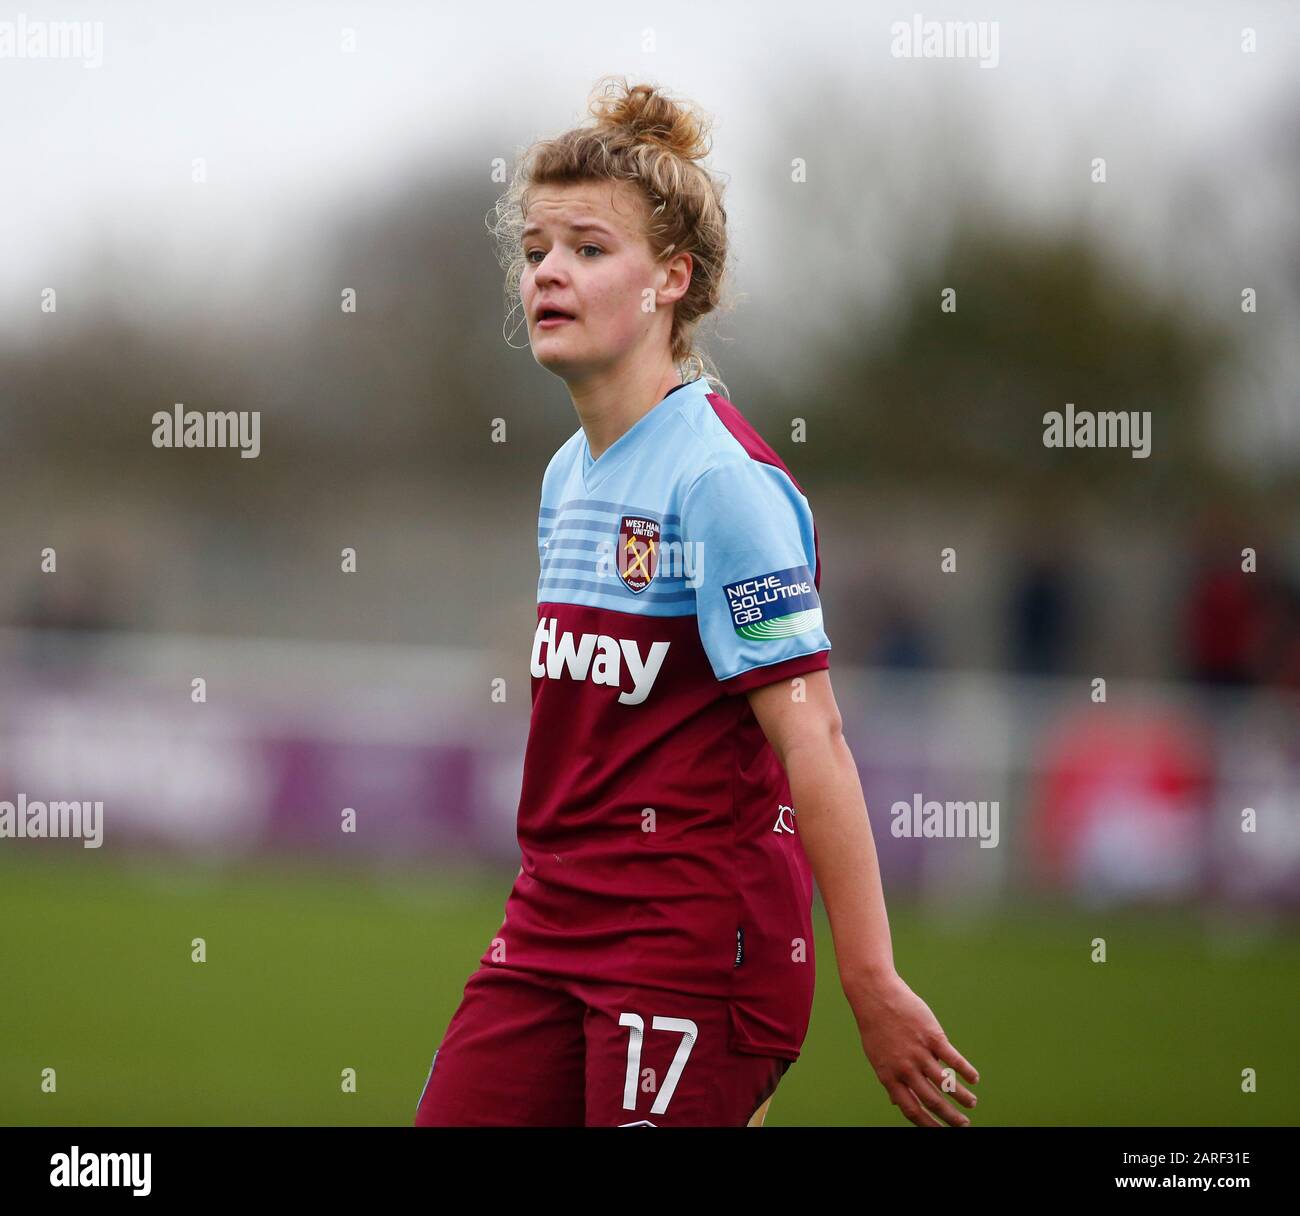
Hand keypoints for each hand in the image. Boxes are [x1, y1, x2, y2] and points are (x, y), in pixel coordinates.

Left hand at [846, 968, 979, 1126]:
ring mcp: (919, 1052)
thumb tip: (896, 1103)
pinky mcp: (931, 1035)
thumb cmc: (876, 1027)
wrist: (875, 994)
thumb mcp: (877, 1057)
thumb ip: (890, 1080)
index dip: (928, 1125)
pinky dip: (966, 1071)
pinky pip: (953, 1059)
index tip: (941, 1132)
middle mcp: (904, 1068)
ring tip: (972, 1103)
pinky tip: (974, 1079)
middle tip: (963, 1124)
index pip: (911, 1110)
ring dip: (962, 1097)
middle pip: (932, 1101)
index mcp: (889, 1077)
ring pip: (946, 1083)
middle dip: (950, 1117)